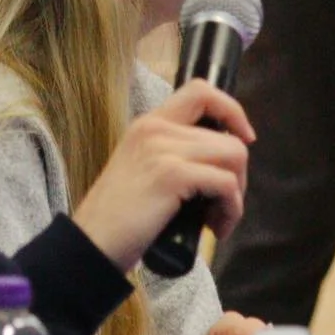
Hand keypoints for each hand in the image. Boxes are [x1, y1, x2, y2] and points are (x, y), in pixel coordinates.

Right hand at [73, 80, 253, 273]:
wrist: (92, 244)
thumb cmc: (118, 218)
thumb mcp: (142, 170)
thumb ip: (171, 155)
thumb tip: (220, 160)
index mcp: (148, 124)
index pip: (201, 91)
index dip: (231, 111)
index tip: (243, 139)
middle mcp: (155, 129)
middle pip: (229, 138)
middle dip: (238, 176)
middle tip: (222, 205)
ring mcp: (163, 149)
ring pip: (234, 157)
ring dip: (237, 194)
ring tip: (217, 219)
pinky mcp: (172, 175)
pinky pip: (226, 184)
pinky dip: (231, 209)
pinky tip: (215, 229)